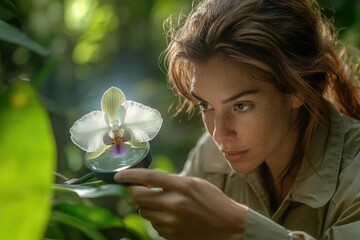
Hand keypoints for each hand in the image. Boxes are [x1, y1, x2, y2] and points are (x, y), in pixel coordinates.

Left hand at [114, 169, 246, 239]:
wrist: (229, 227)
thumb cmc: (213, 201)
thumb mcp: (195, 183)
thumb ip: (172, 181)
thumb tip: (149, 181)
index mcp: (181, 186)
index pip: (147, 177)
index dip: (129, 175)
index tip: (119, 176)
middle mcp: (174, 203)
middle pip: (138, 196)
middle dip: (136, 192)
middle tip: (142, 191)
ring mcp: (171, 221)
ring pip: (143, 212)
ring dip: (147, 207)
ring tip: (163, 205)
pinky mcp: (171, 235)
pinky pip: (153, 225)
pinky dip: (157, 219)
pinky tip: (170, 217)